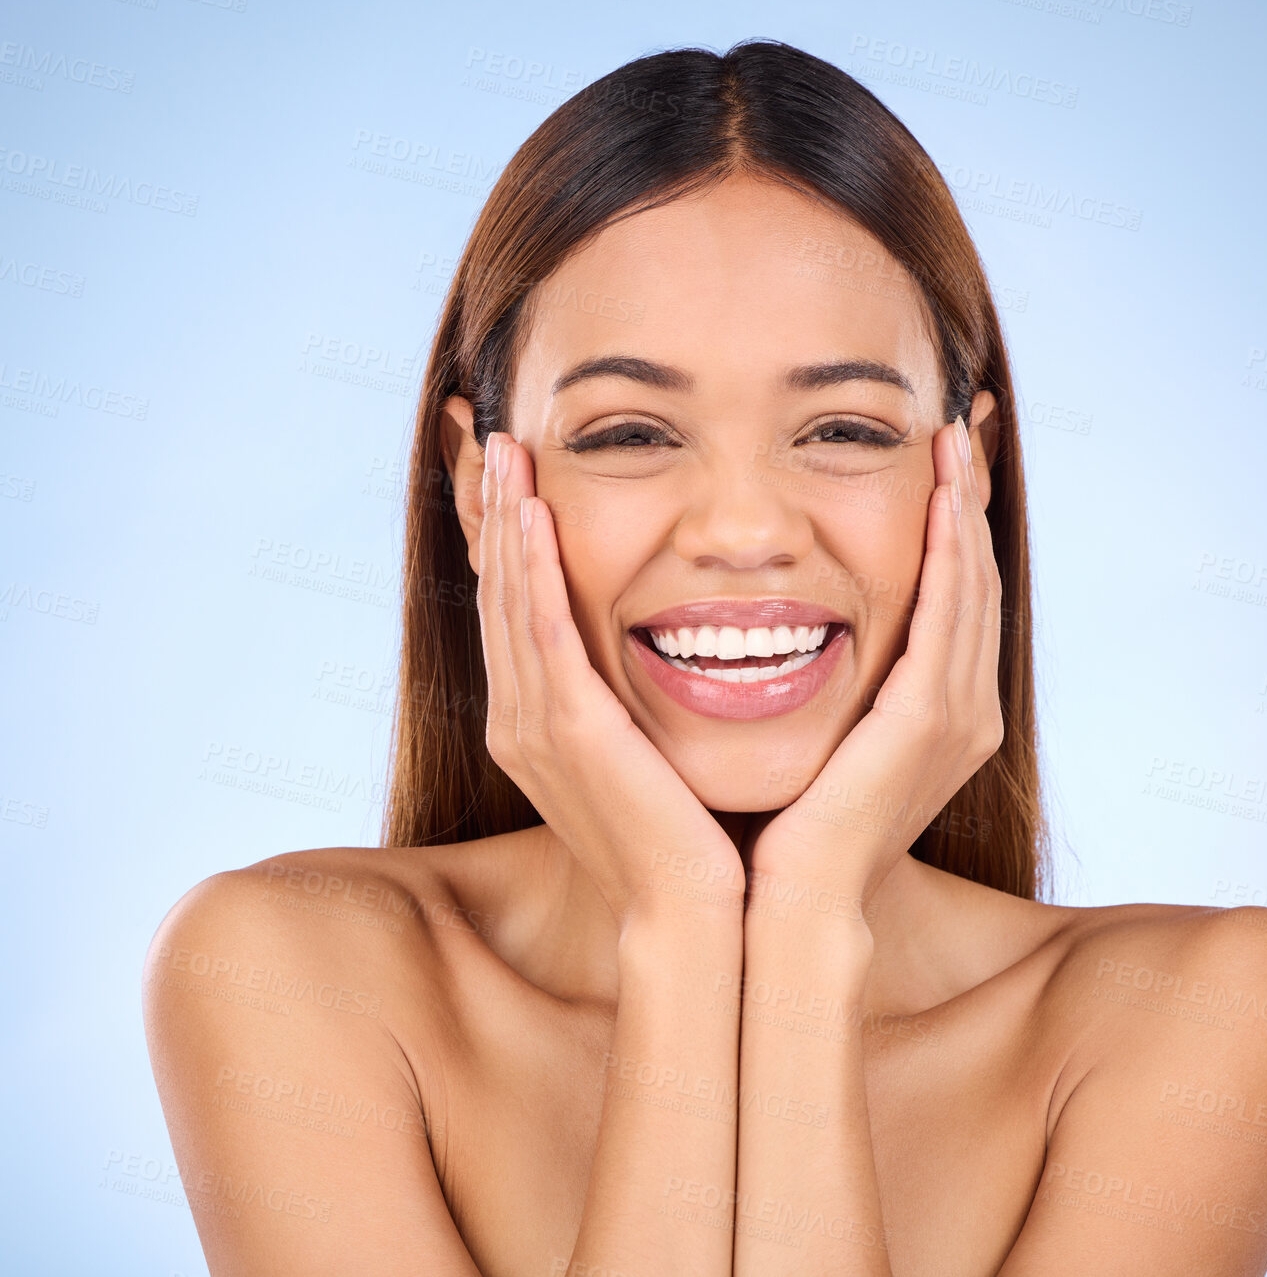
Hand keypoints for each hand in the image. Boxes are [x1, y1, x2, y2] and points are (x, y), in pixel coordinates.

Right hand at [477, 431, 743, 931]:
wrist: (688, 912)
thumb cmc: (680, 837)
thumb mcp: (642, 752)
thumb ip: (624, 701)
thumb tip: (649, 652)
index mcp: (532, 724)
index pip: (511, 612)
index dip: (506, 541)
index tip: (512, 477)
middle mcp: (515, 719)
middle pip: (496, 593)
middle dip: (494, 513)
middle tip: (494, 439)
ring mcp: (533, 725)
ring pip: (508, 600)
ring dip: (506, 520)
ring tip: (507, 450)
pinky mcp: (567, 729)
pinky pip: (541, 631)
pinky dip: (531, 570)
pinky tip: (532, 514)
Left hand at [749, 415, 1003, 905]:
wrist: (794, 904)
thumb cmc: (791, 827)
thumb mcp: (823, 737)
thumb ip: (833, 684)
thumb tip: (794, 630)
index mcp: (943, 714)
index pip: (958, 598)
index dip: (953, 527)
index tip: (939, 464)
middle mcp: (967, 709)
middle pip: (977, 579)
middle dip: (966, 500)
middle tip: (958, 427)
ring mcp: (957, 715)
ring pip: (972, 586)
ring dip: (962, 508)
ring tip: (952, 439)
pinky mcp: (931, 719)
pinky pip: (950, 615)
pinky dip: (949, 552)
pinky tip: (941, 497)